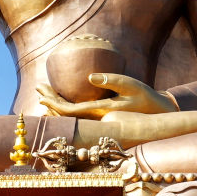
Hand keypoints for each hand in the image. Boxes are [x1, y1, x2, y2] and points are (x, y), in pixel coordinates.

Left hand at [37, 73, 176, 119]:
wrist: (157, 113)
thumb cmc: (145, 97)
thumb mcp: (130, 85)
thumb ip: (111, 80)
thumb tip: (89, 77)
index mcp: (100, 111)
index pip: (70, 111)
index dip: (54, 103)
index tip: (42, 93)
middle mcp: (96, 118)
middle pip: (66, 113)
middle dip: (51, 101)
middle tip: (38, 87)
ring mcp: (98, 118)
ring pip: (71, 115)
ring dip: (56, 104)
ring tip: (44, 92)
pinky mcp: (101, 115)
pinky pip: (79, 114)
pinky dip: (66, 108)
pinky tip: (61, 102)